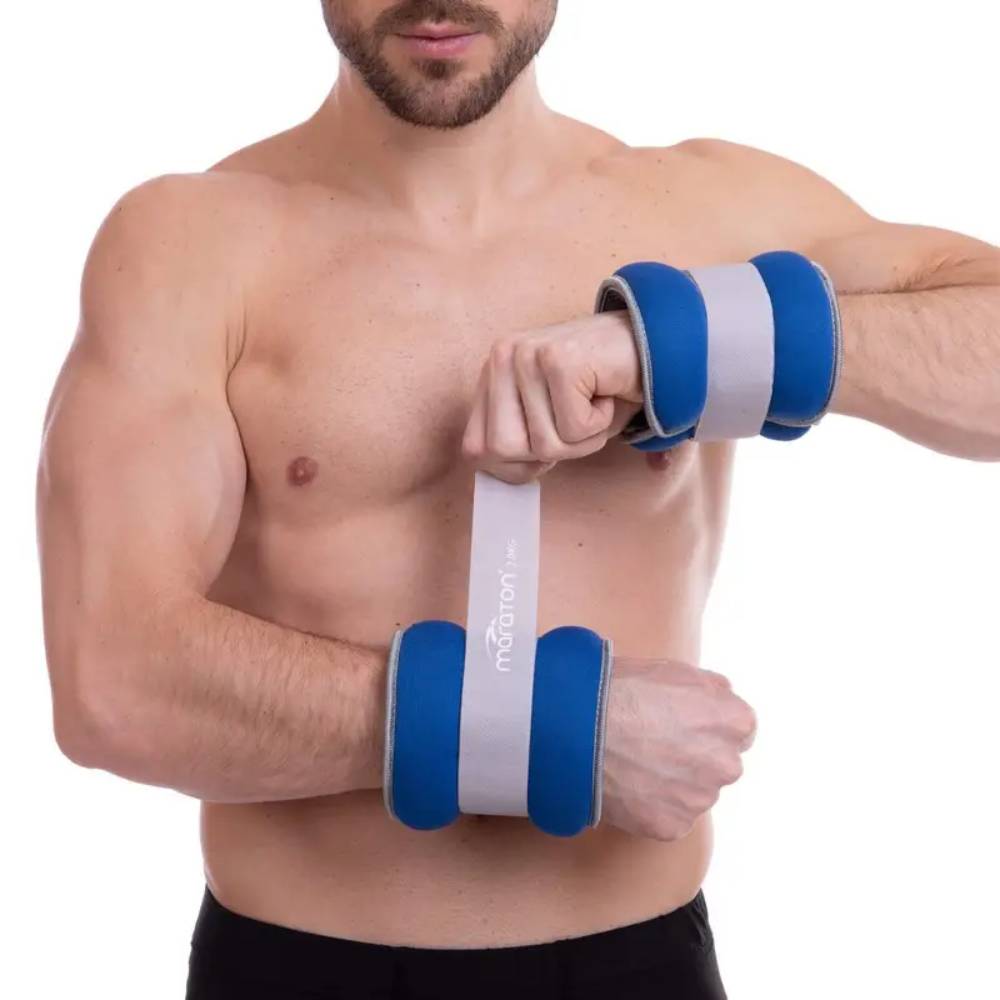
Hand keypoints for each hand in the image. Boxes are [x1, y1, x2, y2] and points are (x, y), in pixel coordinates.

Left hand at [461, 312, 643, 482]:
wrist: (654, 345)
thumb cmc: (602, 387)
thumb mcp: (548, 419)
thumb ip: (517, 442)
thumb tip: (501, 479)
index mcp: (492, 372)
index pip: (474, 448)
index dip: (514, 465)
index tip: (547, 445)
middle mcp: (502, 357)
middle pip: (503, 450)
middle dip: (548, 452)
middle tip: (575, 421)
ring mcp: (527, 355)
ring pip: (543, 443)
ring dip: (581, 438)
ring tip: (594, 404)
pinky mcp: (559, 360)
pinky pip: (574, 429)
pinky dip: (600, 424)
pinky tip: (606, 392)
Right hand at [601, 656, 756, 840]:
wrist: (579, 727)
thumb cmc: (623, 690)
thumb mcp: (676, 669)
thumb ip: (711, 689)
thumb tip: (721, 699)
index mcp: (735, 722)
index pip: (740, 731)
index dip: (709, 726)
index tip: (684, 725)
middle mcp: (727, 764)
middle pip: (718, 764)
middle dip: (695, 757)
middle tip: (655, 744)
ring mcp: (700, 799)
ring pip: (694, 793)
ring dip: (674, 783)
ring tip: (636, 763)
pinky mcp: (672, 825)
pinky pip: (670, 817)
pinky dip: (652, 805)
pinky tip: (629, 784)